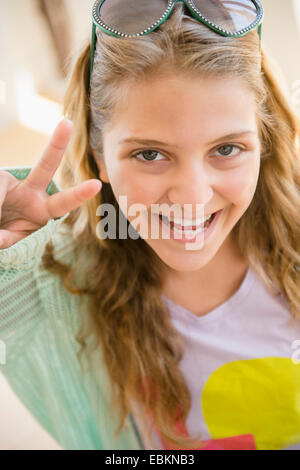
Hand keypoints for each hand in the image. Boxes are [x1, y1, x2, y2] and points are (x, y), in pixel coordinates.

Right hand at [0, 119, 101, 248]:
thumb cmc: (5, 234)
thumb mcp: (11, 241)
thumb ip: (8, 239)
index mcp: (45, 209)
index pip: (65, 200)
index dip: (79, 193)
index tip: (97, 184)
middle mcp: (31, 192)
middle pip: (46, 166)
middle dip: (57, 145)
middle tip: (67, 124)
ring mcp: (10, 183)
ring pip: (2, 184)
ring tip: (0, 229)